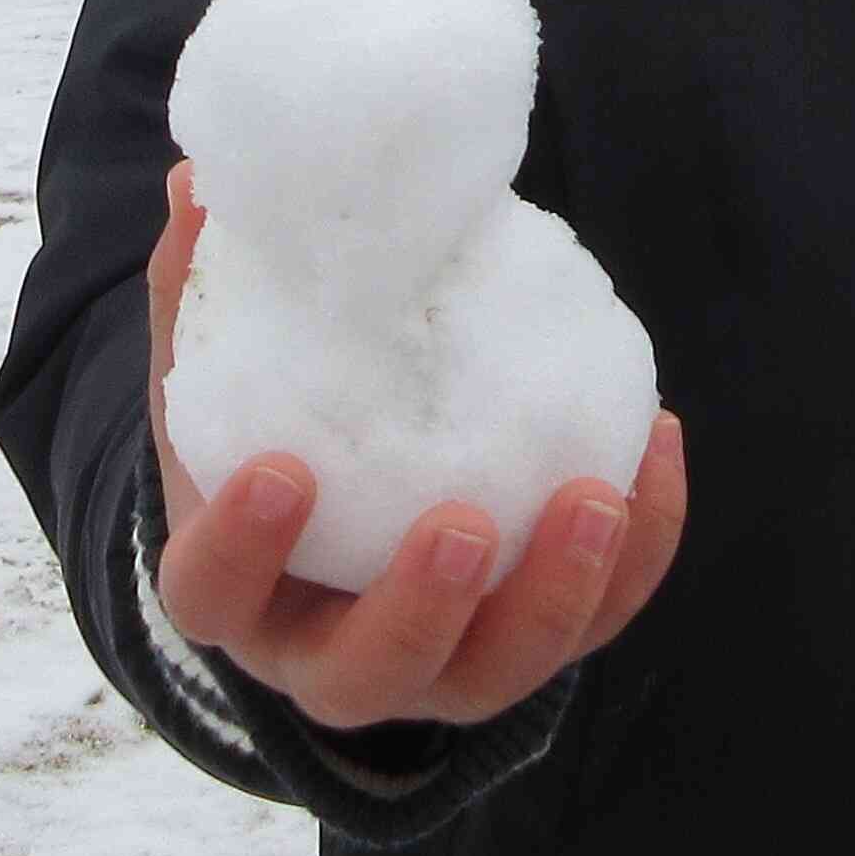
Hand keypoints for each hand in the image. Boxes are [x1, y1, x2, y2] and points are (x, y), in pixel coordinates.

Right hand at [142, 160, 687, 731]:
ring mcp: (438, 670)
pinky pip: (596, 620)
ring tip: (598, 496)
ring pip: (498, 674)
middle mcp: (330, 657)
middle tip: (465, 524)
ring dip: (556, 595)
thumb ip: (198, 294)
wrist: (332, 535)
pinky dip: (639, 551)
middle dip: (422, 610)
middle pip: (369, 675)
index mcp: (237, 594)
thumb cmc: (266, 445)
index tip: (285, 470)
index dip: (242, 546)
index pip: (213, 591)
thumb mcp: (222, 382)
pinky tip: (657, 447)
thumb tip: (197, 181)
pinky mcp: (529, 647)